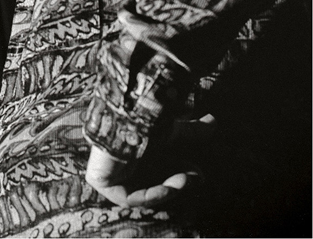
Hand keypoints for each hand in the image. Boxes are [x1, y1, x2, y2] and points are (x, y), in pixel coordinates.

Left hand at [84, 114, 214, 207]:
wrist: (125, 119)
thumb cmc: (146, 122)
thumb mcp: (171, 130)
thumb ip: (190, 131)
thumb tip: (213, 120)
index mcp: (134, 153)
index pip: (157, 170)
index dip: (179, 173)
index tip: (198, 172)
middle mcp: (121, 164)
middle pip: (153, 183)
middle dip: (177, 182)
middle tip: (195, 178)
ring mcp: (111, 175)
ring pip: (144, 192)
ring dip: (169, 188)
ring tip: (184, 180)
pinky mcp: (103, 182)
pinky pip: (130, 198)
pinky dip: (152, 195)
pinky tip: (168, 189)